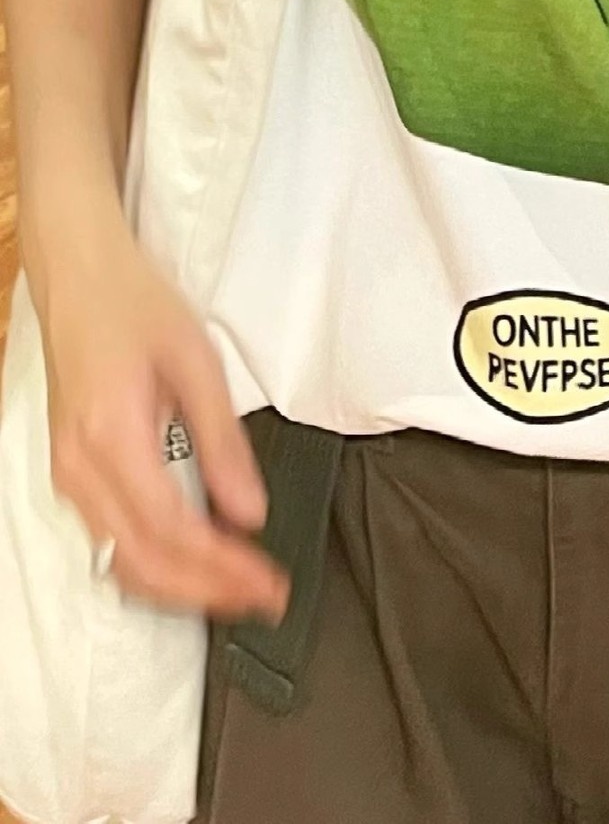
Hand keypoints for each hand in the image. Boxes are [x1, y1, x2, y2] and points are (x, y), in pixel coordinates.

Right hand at [32, 195, 289, 622]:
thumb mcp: (196, 361)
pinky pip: (109, 541)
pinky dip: (154, 566)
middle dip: (207, 592)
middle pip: (143, 563)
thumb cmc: (138, 306)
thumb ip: (223, 442)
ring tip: (239, 591)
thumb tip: (252, 513)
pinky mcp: (71, 474)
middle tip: (266, 599)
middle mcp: (80, 470)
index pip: (172, 531)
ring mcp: (68, 476)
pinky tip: (193, 565)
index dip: (222, 568)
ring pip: (121, 562)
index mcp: (111, 440)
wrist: (79, 278)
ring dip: (181, 588)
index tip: (271, 581)